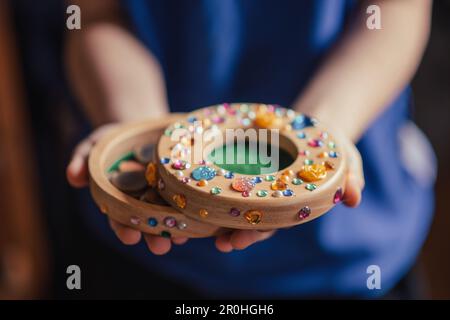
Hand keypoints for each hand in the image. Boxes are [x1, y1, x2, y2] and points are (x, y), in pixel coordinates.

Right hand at [66, 124, 274, 253]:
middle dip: (154, 236)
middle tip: (161, 246)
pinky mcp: (184, 186)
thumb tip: (71, 178)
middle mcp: (145, 203)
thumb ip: (81, 160)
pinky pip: (190, 199)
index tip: (128, 236)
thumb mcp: (95, 144)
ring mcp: (166, 196)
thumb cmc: (116, 139)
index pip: (120, 218)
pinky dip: (196, 209)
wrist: (144, 126)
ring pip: (171, 217)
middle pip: (149, 223)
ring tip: (184, 237)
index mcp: (123, 200)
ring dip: (177, 229)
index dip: (123, 228)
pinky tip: (204, 218)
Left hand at [66, 124, 363, 254]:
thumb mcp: (345, 159)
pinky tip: (184, 182)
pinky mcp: (242, 162)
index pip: (265, 224)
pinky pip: (222, 174)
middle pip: (240, 216)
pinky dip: (204, 181)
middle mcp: (265, 196)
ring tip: (187, 218)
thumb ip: (350, 179)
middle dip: (225, 228)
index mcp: (285, 204)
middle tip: (205, 236)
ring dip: (208, 209)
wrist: (319, 125)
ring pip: (226, 199)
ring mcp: (253, 181)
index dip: (250, 233)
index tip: (233, 240)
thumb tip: (354, 199)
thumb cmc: (331, 147)